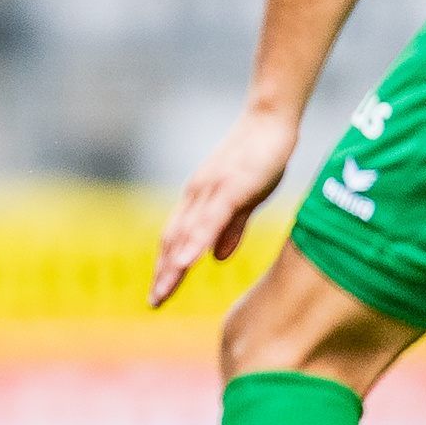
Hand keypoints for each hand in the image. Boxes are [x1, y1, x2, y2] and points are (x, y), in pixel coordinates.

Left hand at [150, 104, 300, 306]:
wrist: (270, 122)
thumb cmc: (259, 159)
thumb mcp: (244, 202)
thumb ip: (230, 229)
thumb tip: (216, 259)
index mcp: (199, 201)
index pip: (175, 239)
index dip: (166, 267)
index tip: (159, 295)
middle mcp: (196, 196)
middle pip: (172, 239)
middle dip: (163, 272)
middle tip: (155, 302)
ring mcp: (210, 190)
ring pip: (186, 232)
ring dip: (173, 262)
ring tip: (164, 289)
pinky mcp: (229, 186)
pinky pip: (210, 218)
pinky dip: (196, 241)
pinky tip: (188, 261)